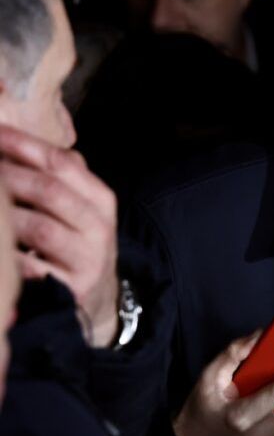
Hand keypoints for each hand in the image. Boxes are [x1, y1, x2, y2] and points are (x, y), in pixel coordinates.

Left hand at [0, 125, 117, 346]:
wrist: (98, 299)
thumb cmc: (76, 244)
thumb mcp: (80, 208)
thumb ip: (59, 176)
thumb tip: (12, 136)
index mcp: (101, 199)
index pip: (63, 163)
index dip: (24, 145)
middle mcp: (100, 227)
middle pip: (49, 191)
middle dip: (6, 176)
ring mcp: (88, 259)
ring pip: (38, 228)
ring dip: (2, 215)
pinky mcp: (72, 289)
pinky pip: (29, 268)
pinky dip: (8, 256)